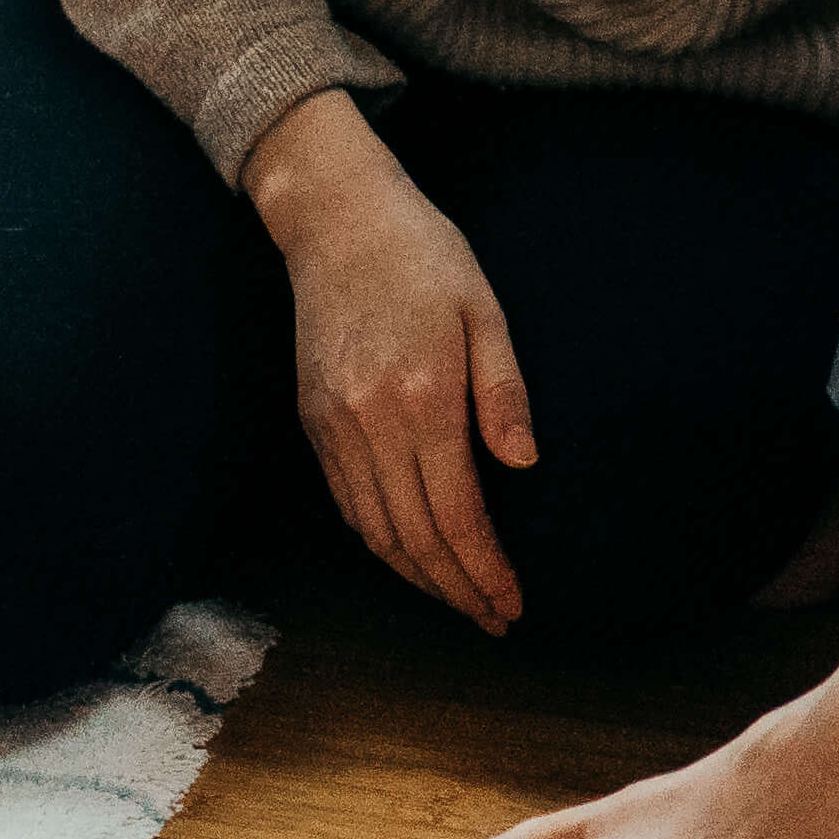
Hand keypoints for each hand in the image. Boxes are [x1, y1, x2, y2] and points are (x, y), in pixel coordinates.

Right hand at [251, 94, 535, 629]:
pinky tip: (411, 556)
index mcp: (422, 394)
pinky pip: (348, 503)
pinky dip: (381, 543)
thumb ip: (503, 392)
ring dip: (419, 577)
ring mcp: (335, 425)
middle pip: (413, 537)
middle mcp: (370, 421)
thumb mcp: (484, 310)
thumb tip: (524, 464)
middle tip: (494, 619)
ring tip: (459, 600)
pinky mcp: (314, 421)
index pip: (456, 514)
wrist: (337, 220)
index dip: (484, 569)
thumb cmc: (424, 256)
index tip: (511, 602)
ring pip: (375, 531)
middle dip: (456, 589)